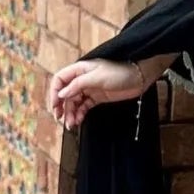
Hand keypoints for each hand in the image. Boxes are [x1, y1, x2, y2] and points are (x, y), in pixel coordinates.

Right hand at [48, 51, 172, 128]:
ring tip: (71, 124)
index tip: (55, 106)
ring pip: (74, 102)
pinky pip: (83, 106)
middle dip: (62, 106)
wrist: (139, 76)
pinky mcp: (97, 97)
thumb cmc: (120, 71)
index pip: (60, 79)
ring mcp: (90, 88)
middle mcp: (82, 79)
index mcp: (80, 69)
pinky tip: (78, 120)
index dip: (55, 92)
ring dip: (71, 113)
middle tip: (60, 119)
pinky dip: (79, 114)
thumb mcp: (97, 76)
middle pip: (65, 93)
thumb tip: (62, 93)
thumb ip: (78, 85)